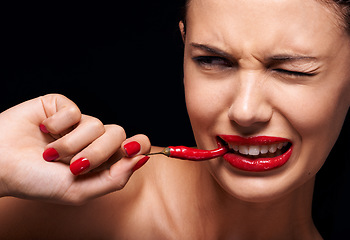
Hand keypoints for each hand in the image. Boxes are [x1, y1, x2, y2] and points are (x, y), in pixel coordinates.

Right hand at [0, 94, 150, 203]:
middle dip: (96, 153)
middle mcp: (93, 141)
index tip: (130, 148)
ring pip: (97, 124)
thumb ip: (114, 178)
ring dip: (71, 143)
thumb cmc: (36, 182)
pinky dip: (58, 124)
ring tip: (50, 153)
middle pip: (117, 135)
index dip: (138, 145)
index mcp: (101, 161)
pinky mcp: (62, 108)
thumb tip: (142, 159)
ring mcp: (78, 124)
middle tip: (73, 165)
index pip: (132, 146)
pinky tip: (44, 131)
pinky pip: (75, 111)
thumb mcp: (78, 190)